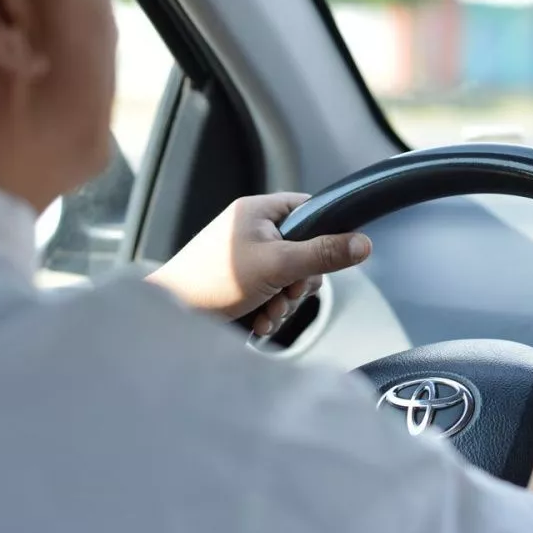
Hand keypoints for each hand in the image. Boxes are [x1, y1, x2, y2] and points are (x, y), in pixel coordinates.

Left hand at [147, 193, 371, 335]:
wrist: (168, 317)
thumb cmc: (212, 282)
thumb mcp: (278, 265)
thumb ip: (323, 254)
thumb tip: (364, 244)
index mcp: (258, 211)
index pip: (310, 211)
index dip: (323, 236)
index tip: (321, 261)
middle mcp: (252, 230)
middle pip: (305, 252)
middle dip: (299, 284)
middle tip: (285, 294)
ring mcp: (246, 258)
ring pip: (289, 278)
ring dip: (284, 303)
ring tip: (265, 313)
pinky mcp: (240, 283)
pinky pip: (272, 294)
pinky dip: (269, 311)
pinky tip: (258, 321)